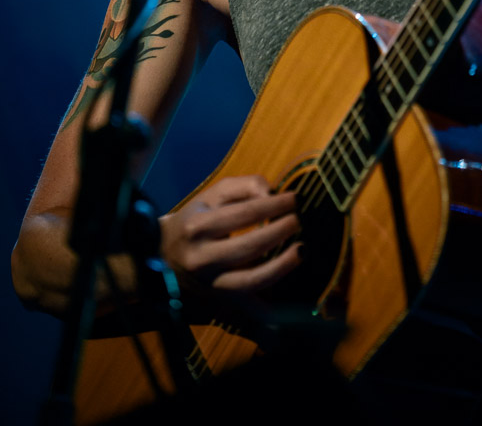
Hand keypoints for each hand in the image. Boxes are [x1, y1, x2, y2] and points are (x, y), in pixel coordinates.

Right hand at [159, 175, 300, 302]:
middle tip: (298, 221)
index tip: (295, 199)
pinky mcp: (218, 301)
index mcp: (199, 226)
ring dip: (281, 266)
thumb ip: (245, 187)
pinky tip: (287, 307)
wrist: (161, 256)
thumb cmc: (195, 219)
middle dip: (279, 233)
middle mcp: (201, 257)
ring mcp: (209, 283)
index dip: (274, 205)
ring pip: (249, 281)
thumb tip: (273, 194)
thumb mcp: (213, 195)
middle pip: (248, 247)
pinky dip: (266, 312)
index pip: (243, 214)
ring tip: (301, 249)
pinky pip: (245, 309)